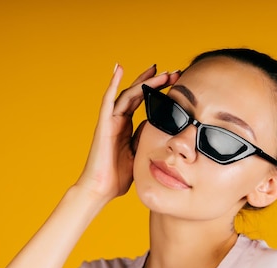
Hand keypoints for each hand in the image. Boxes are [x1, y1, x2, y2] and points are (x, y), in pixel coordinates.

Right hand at [75, 63, 179, 201]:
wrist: (101, 189)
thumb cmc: (118, 176)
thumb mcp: (140, 154)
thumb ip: (147, 139)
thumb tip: (163, 130)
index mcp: (126, 126)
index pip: (143, 101)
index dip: (157, 90)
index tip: (175, 81)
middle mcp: (118, 119)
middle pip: (137, 93)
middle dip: (155, 81)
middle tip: (174, 72)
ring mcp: (110, 120)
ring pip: (128, 94)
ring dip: (144, 81)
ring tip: (159, 70)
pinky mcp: (103, 124)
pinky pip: (108, 100)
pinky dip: (113, 84)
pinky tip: (119, 69)